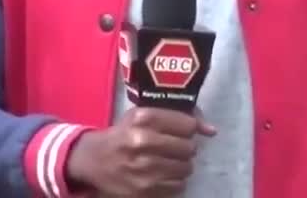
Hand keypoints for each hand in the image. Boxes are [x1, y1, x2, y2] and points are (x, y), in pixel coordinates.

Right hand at [65, 107, 215, 196]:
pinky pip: (178, 186)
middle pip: (189, 148)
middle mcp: (143, 141)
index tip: (181, 132)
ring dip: (181, 165)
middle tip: (175, 148)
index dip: (188, 129)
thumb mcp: (143, 116)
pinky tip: (162, 174)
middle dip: (186, 148)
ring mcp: (144, 168)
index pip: (188, 125)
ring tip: (168, 161)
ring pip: (186, 168)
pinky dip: (174, 181)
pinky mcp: (144, 189)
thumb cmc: (123, 133)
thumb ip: (178, 117)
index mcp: (143, 118)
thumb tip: (212, 130)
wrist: (93, 160)